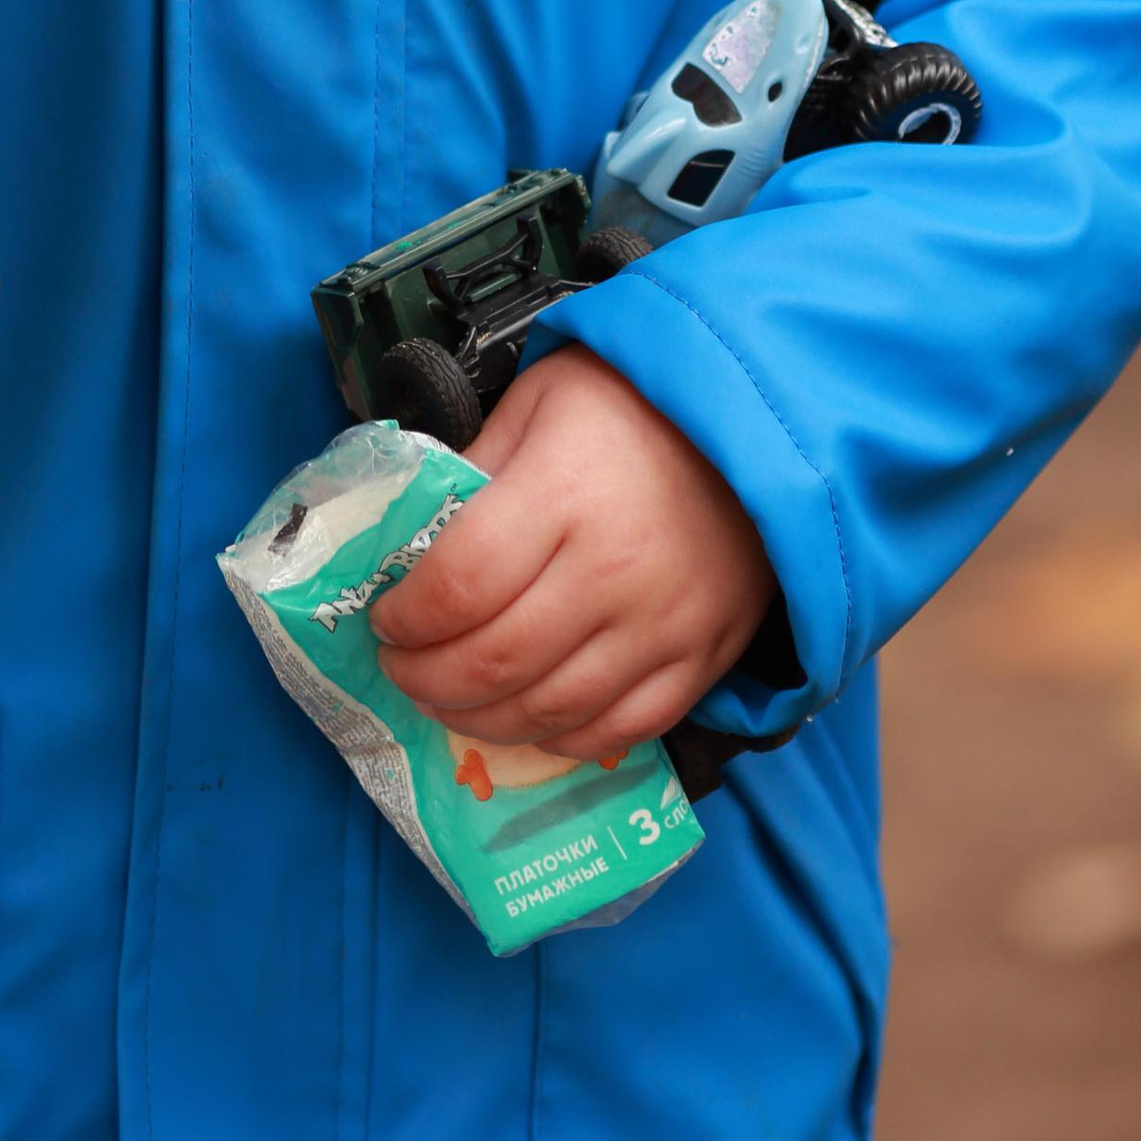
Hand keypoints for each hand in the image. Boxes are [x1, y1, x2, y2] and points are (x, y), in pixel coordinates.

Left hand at [371, 345, 774, 763]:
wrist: (758, 422)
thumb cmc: (632, 403)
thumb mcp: (539, 400)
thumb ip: (477, 467)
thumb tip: (417, 537)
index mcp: (562, 494)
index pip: (460, 584)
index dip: (407, 616)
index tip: (383, 618)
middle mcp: (612, 571)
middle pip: (497, 660)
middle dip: (427, 679)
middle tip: (399, 669)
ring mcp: (662, 625)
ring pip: (551, 710)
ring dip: (480, 721)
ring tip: (446, 701)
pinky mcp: (702, 659)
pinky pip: (620, 731)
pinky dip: (561, 740)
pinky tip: (527, 720)